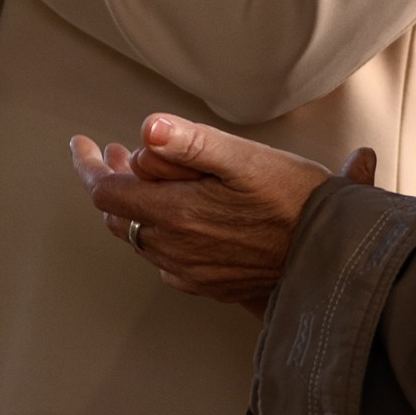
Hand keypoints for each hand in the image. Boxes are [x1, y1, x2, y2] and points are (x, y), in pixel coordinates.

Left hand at [68, 115, 377, 316]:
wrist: (332, 255)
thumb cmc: (294, 199)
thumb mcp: (245, 158)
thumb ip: (191, 142)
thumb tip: (147, 129)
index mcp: (175, 214)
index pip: (105, 192)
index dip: (89, 165)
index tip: (83, 144)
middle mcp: (174, 250)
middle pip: (119, 217)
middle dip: (112, 181)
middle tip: (114, 152)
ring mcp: (190, 272)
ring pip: (142, 238)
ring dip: (137, 206)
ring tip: (145, 174)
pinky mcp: (208, 285)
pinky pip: (167, 259)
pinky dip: (161, 231)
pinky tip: (179, 213)